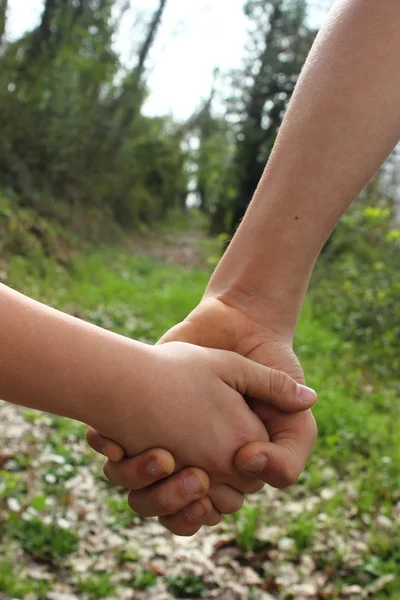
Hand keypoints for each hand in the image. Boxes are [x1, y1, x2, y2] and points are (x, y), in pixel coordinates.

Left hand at [88, 297, 316, 534]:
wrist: (238, 325)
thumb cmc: (267, 372)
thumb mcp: (289, 414)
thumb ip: (290, 449)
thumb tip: (252, 463)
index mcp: (224, 469)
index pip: (205, 512)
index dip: (200, 509)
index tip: (206, 482)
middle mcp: (191, 459)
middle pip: (166, 509)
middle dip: (170, 500)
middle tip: (188, 473)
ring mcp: (162, 440)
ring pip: (138, 491)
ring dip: (141, 483)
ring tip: (159, 456)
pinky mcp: (139, 419)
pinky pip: (114, 455)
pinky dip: (112, 454)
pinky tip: (116, 441)